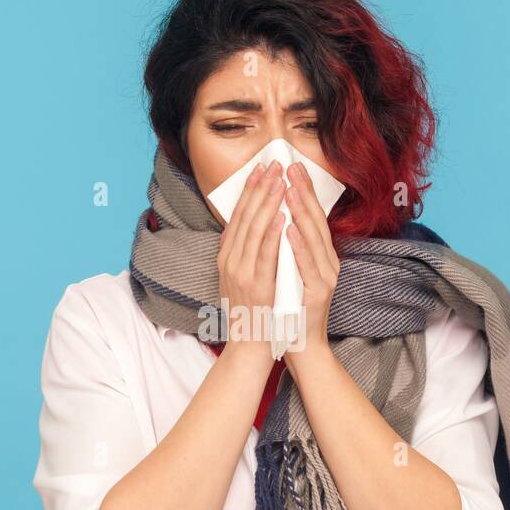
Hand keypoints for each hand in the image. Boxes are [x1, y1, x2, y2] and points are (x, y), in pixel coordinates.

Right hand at [215, 159, 284, 358]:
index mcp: (226, 257)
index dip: (249, 190)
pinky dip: (273, 233)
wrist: (249, 346)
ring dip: (268, 203)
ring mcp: (241, 273)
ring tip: (280, 181)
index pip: (237, 216)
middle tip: (273, 164)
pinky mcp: (256, 285)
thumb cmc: (252, 312)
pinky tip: (282, 216)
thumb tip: (248, 227)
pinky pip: (265, 254)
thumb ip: (243, 253)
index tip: (260, 168)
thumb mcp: (240, 278)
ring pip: (254, 230)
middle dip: (260, 188)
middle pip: (244, 216)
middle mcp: (229, 261)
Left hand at [283, 160, 339, 367]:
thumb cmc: (291, 310)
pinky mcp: (318, 293)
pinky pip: (306, 264)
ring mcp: (324, 278)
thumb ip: (289, 249)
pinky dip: (298, 244)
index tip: (291, 168)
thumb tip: (279, 219)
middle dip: (302, 192)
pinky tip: (289, 227)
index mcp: (320, 257)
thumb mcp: (292, 273)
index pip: (312, 217)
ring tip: (288, 188)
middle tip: (291, 167)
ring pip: (313, 238)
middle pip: (315, 221)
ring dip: (300, 211)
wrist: (301, 346)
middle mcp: (327, 263)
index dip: (303, 191)